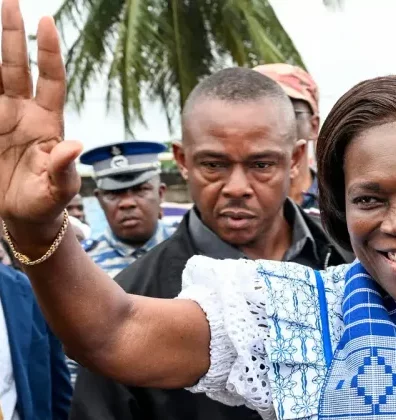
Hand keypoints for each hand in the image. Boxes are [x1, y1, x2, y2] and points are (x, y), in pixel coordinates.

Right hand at [0, 0, 80, 226]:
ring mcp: (1, 119)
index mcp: (49, 123)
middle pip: (17, 67)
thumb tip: (74, 146)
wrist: (25, 219)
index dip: (50, 52)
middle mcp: (24, 113)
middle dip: (12, 34)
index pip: (51, 79)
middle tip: (8, 1)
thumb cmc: (49, 203)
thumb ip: (64, 169)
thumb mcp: (61, 190)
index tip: (46, 21)